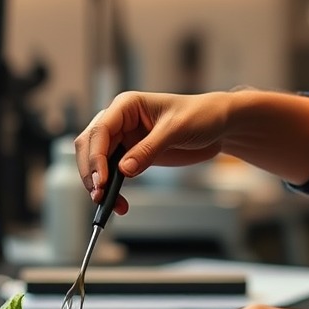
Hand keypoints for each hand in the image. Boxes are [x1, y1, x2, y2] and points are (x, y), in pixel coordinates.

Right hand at [75, 90, 231, 210]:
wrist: (217, 124)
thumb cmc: (200, 115)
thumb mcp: (176, 130)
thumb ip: (149, 149)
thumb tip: (124, 170)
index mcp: (127, 105)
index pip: (100, 130)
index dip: (96, 156)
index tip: (101, 180)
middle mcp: (120, 120)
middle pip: (91, 146)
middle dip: (91, 172)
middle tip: (100, 195)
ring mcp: (125, 138)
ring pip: (98, 162)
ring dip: (99, 183)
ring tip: (108, 203)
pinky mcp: (132, 154)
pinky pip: (113, 173)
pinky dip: (113, 188)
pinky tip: (119, 202)